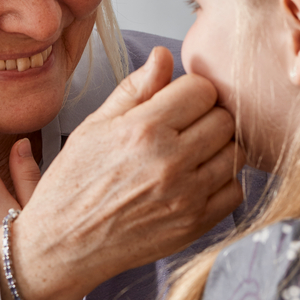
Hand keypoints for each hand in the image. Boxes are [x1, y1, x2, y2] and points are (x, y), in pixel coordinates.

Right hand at [4, 47, 242, 299]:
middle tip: (186, 127)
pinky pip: (236, 191)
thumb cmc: (74, 183)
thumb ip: (135, 89)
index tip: (178, 101)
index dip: (190, 91)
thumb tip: (164, 55)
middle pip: (224, 119)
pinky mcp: (195, 225)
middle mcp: (170, 162)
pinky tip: (197, 180)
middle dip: (207, 116)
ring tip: (193, 153)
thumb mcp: (95, 125)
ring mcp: (186, 196)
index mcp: (144, 130)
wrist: (63, 244)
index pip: (202, 90)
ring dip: (219, 148)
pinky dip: (223, 182)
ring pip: (236, 153)